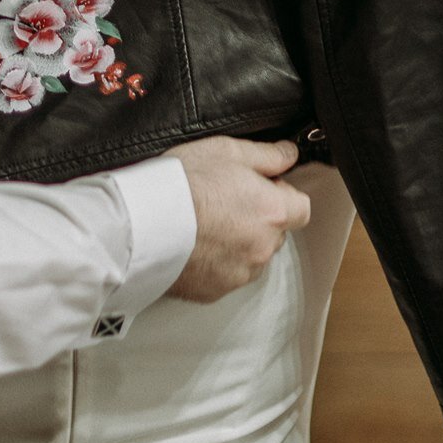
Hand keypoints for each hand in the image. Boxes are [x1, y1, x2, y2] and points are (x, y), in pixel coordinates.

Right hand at [165, 136, 310, 302]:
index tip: (257, 188)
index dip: (281, 196)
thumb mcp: (225, 150)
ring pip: (251, 257)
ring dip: (238, 244)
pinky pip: (225, 276)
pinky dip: (215, 264)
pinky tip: (192, 245)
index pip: (301, 208)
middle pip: (275, 234)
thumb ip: (266, 154)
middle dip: (258, 220)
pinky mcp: (215, 291)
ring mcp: (240, 273)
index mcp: (272, 211)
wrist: (141, 223)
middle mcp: (263, 247)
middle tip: (223, 203)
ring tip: (203, 226)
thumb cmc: (181, 183)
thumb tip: (289, 154)